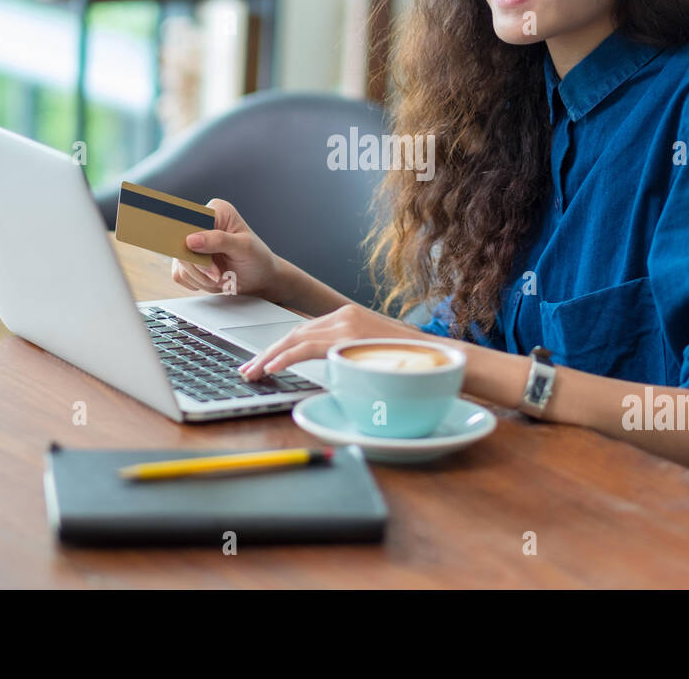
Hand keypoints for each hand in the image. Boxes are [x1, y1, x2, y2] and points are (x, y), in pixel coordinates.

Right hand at [170, 198, 282, 299]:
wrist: (259, 278)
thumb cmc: (257, 259)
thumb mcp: (244, 247)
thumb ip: (219, 240)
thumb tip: (191, 240)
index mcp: (217, 211)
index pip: (190, 219)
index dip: (188, 237)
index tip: (194, 252)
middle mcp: (202, 224)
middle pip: (181, 243)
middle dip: (199, 264)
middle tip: (218, 274)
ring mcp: (193, 243)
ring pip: (180, 263)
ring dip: (201, 276)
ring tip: (221, 276)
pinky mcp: (188, 261)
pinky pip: (180, 275)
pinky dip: (197, 282)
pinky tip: (213, 279)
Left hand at [239, 303, 433, 379]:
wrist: (440, 357)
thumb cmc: (409, 362)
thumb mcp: (371, 353)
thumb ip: (347, 354)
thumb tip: (328, 368)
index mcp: (347, 316)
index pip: (304, 330)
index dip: (279, 347)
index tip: (262, 361)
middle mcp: (344, 315)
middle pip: (294, 332)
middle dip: (267, 351)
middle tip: (248, 368)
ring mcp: (346, 324)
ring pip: (295, 338)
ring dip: (270, 356)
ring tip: (252, 372)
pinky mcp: (349, 336)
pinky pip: (308, 348)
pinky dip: (286, 358)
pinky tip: (272, 367)